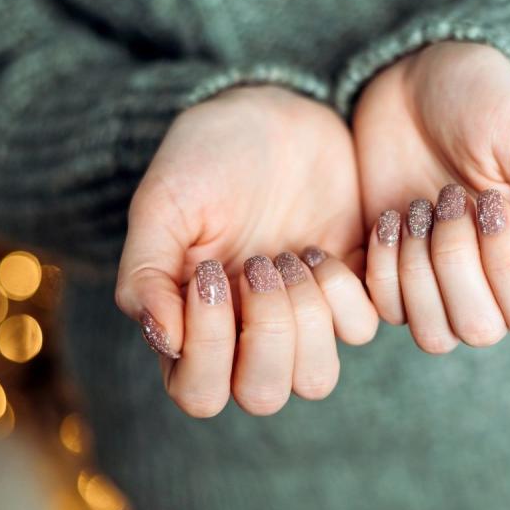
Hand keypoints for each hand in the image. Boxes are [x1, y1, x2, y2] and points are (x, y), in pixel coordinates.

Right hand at [116, 86, 376, 416]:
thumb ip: (147, 274)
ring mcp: (299, 318)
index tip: (213, 272)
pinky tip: (322, 244)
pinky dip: (345, 289)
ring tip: (294, 256)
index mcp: (191, 326)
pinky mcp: (346, 292)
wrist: (269, 114)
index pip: (198, 392)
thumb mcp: (163, 204)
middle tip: (262, 263)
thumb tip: (164, 341)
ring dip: (309, 318)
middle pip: (264, 395)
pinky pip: (361, 328)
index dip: (210, 348)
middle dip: (269, 333)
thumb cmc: (205, 158)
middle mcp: (245, 335)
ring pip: (316, 378)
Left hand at [353, 42, 509, 352]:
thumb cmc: (485, 102)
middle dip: (455, 258)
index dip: (506, 268)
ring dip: (417, 268)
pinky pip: (386, 311)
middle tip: (449, 195)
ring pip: (433, 333)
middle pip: (479, 328)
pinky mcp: (394, 278)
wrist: (415, 82)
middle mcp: (493, 285)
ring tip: (416, 208)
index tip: (487, 200)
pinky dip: (384, 265)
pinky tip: (390, 217)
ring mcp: (440, 286)